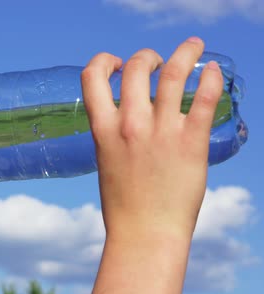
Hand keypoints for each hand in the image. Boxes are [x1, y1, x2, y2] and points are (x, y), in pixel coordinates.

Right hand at [81, 37, 223, 239]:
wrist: (144, 234)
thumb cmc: (124, 204)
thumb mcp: (106, 160)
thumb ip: (113, 133)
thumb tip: (127, 115)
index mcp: (103, 129)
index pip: (92, 76)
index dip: (104, 61)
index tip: (116, 64)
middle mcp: (130, 125)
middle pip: (136, 67)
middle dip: (146, 56)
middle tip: (157, 63)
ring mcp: (161, 132)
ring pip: (172, 73)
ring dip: (184, 52)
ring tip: (193, 47)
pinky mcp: (191, 142)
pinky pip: (204, 98)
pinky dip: (211, 78)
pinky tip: (213, 71)